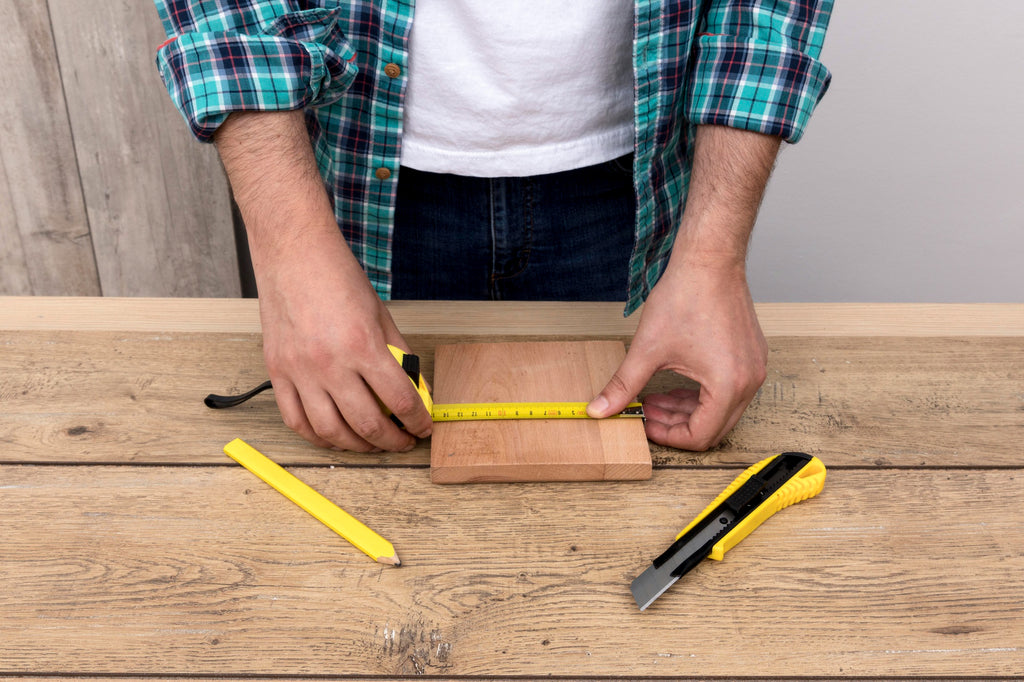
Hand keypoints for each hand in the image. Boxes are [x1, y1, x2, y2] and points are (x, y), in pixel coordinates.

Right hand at [256, 232, 432, 451]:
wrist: (293, 254)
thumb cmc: (337, 277)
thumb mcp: (381, 314)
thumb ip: (398, 355)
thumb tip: (414, 389)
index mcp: (362, 346)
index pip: (399, 400)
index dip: (418, 422)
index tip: (423, 428)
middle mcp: (329, 364)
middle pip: (366, 424)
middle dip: (391, 442)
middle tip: (402, 442)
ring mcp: (299, 371)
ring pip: (330, 431)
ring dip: (356, 447)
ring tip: (370, 444)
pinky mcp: (277, 372)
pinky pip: (295, 420)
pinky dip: (316, 437)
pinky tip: (333, 437)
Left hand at [588, 258, 766, 450]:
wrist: (709, 260)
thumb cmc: (687, 296)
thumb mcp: (647, 349)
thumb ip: (623, 386)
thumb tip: (600, 409)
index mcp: (728, 386)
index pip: (700, 437)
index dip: (668, 436)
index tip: (645, 423)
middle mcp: (749, 381)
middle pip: (714, 428)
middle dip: (677, 425)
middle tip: (647, 412)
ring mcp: (754, 368)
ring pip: (722, 410)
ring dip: (688, 409)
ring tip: (656, 397)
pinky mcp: (752, 356)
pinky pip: (730, 389)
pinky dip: (703, 393)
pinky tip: (677, 382)